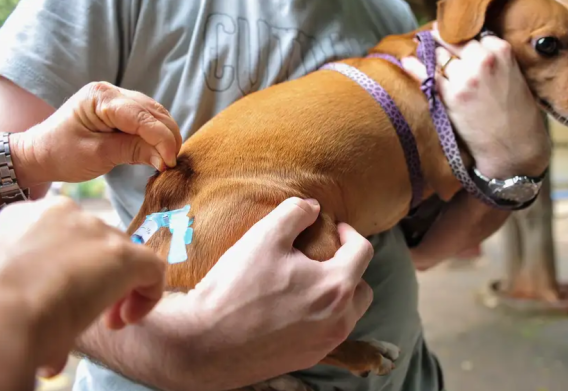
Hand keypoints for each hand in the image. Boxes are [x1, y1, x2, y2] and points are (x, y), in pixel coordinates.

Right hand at [0, 196, 165, 390]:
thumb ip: (17, 285)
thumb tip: (37, 311)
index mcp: (23, 216)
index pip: (62, 235)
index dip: (68, 268)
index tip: (59, 299)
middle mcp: (63, 214)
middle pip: (95, 244)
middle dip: (95, 279)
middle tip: (86, 315)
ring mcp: (95, 231)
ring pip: (122, 256)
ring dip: (118, 290)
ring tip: (107, 321)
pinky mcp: (123, 255)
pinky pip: (152, 269)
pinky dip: (147, 296)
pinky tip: (125, 321)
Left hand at [12, 81, 182, 185]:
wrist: (39, 153)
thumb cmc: (61, 154)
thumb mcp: (97, 155)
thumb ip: (133, 152)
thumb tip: (166, 159)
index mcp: (100, 97)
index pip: (142, 117)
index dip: (161, 139)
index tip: (170, 162)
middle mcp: (111, 91)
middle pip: (153, 112)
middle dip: (168, 137)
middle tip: (172, 164)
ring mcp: (116, 98)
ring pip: (154, 114)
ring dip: (165, 135)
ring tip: (167, 159)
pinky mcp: (120, 109)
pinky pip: (147, 118)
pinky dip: (156, 134)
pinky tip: (159, 151)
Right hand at [179, 198, 374, 385]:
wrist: (205, 342)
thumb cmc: (236, 287)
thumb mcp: (264, 236)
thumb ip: (295, 213)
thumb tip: (313, 207)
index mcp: (335, 287)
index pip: (363, 252)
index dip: (349, 233)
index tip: (333, 228)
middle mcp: (339, 321)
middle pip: (362, 288)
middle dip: (349, 268)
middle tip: (323, 256)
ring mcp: (324, 345)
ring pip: (347, 314)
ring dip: (336, 295)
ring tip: (308, 282)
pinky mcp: (307, 360)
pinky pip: (326, 333)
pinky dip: (319, 317)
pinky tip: (292, 308)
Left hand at [401, 24, 549, 177]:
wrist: (515, 145)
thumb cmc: (516, 112)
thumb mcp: (512, 74)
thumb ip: (493, 58)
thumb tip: (467, 44)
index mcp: (501, 51)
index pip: (472, 33)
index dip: (460, 36)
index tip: (450, 34)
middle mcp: (483, 60)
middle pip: (452, 41)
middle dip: (441, 39)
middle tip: (430, 36)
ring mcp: (465, 77)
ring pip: (439, 56)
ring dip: (429, 53)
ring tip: (420, 48)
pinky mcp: (451, 96)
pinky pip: (427, 75)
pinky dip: (415, 67)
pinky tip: (407, 61)